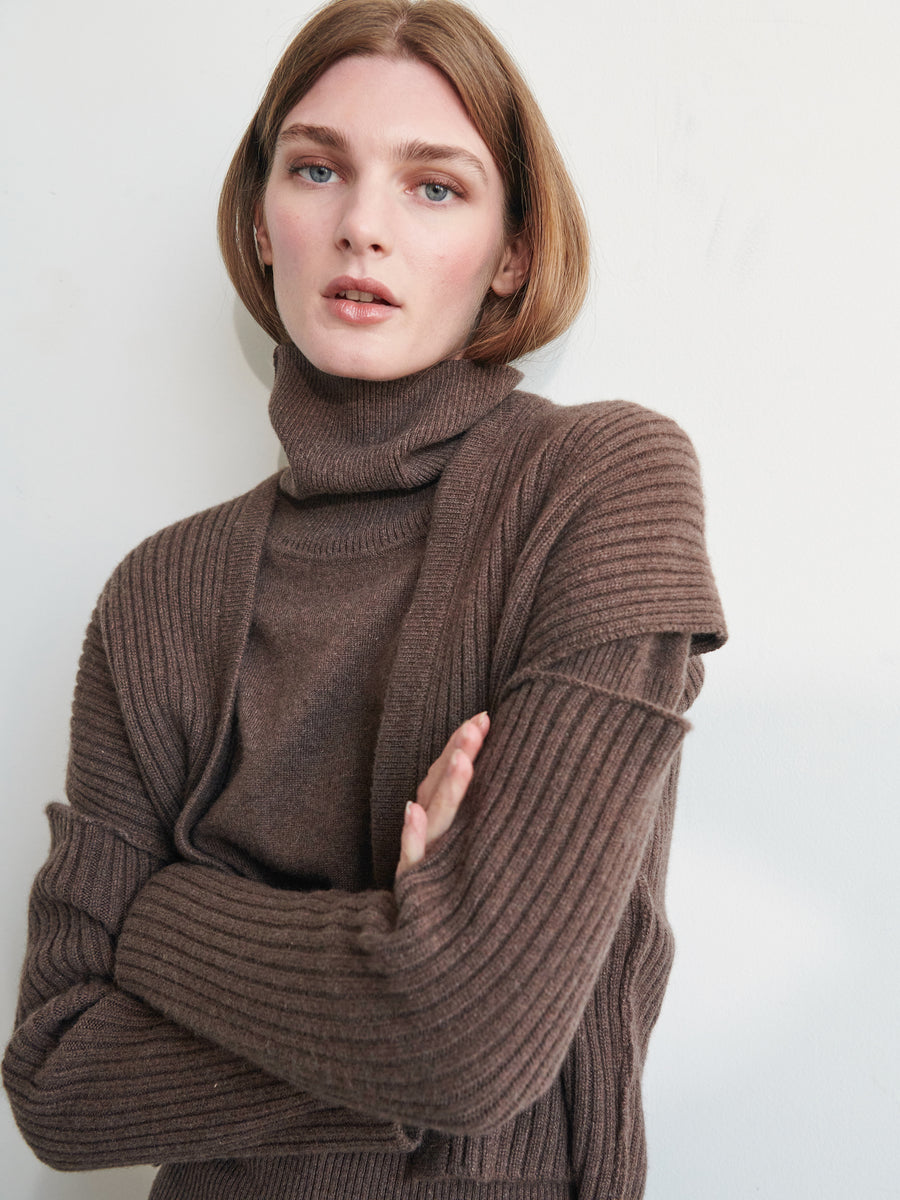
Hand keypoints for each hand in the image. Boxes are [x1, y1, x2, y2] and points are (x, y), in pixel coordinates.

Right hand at [395, 711, 489, 878]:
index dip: (463, 743)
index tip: (485, 717)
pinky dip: (410, 835)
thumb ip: (455, 805)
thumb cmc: (448, 886)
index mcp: (439, 819)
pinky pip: (411, 858)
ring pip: (436, 818)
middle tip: (477, 726)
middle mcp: (430, 833)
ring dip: (446, 788)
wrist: (429, 944)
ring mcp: (423, 856)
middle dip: (459, 755)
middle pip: (443, 788)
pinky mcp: (414, 882)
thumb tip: (475, 762)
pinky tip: (412, 813)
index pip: (448, 773)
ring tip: (461, 759)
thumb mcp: (453, 846)